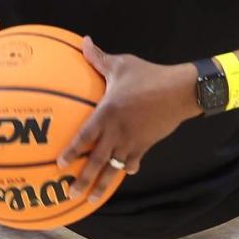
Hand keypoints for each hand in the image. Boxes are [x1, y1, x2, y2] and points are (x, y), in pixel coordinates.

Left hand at [57, 37, 198, 202]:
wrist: (179, 91)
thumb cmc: (147, 76)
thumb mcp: (121, 65)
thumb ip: (99, 58)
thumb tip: (84, 41)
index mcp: (107, 113)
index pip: (84, 136)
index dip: (71, 151)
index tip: (60, 164)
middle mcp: (117, 131)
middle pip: (96, 161)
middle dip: (83, 179)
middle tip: (71, 193)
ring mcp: (132, 141)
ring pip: (113, 168)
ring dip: (102, 184)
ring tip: (92, 197)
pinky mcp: (145, 145)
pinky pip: (132, 162)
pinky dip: (126, 169)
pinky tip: (122, 172)